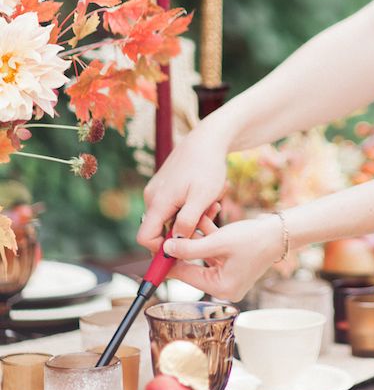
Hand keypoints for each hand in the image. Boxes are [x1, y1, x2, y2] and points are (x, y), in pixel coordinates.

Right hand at [136, 118, 229, 252]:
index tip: (184, 250)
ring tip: (212, 205)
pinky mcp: (165, 186)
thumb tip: (176, 242)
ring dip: (190, 218)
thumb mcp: (202, 197)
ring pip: (169, 217)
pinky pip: (173, 206)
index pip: (145, 238)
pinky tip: (207, 198)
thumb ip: (187, 221)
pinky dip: (189, 207)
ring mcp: (157, 190)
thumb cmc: (207, 166)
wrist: (207, 138)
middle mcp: (152, 197)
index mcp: (158, 202)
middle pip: (160, 229)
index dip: (161, 250)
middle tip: (208, 222)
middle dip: (183, 231)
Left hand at [161, 214, 283, 301]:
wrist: (282, 232)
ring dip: (198, 234)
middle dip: (186, 242)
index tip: (157, 247)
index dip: (170, 260)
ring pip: (202, 253)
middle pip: (193, 264)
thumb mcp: (219, 242)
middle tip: (172, 227)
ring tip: (195, 215)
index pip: (186, 275)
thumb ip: (191, 247)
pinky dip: (209, 234)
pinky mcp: (231, 262)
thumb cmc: (255, 239)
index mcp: (221, 288)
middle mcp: (223, 285)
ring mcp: (227, 273)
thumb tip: (166, 248)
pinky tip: (207, 216)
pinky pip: (213, 250)